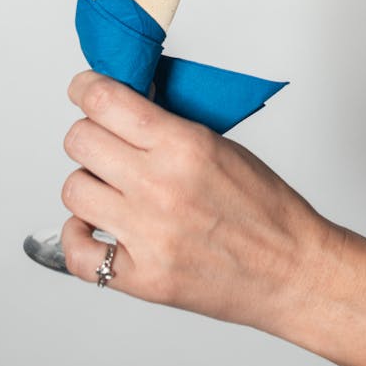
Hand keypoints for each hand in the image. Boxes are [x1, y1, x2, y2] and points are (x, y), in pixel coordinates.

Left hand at [60, 71, 338, 337]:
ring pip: (73, 189)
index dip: (85, 88)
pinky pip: (77, 251)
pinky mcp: (142, 277)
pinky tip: (100, 226)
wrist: (292, 270)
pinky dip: (79, 236)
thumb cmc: (265, 208)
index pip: (105, 101)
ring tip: (111, 187)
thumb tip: (122, 102)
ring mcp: (147, 235)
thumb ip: (166, 125)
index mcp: (184, 146)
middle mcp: (160, 187)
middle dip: (89, 134)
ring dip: (88, 183)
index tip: (84, 89)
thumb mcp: (219, 145)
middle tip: (105, 142)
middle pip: (79, 140)